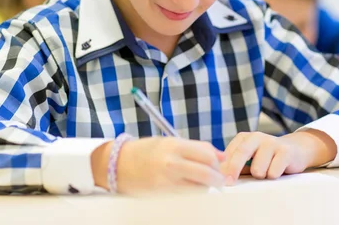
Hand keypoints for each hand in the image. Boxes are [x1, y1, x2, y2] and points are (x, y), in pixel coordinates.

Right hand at [92, 137, 225, 193]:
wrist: (118, 164)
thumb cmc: (145, 151)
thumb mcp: (169, 142)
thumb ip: (195, 148)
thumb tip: (220, 156)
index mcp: (174, 145)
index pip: (207, 154)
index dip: (216, 160)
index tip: (218, 164)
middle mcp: (171, 163)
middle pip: (207, 173)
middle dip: (217, 178)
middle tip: (218, 179)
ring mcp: (167, 181)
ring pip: (199, 189)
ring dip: (204, 187)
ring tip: (199, 183)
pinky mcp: (163, 195)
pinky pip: (186, 197)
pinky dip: (192, 194)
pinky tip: (187, 188)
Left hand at [220, 130, 336, 184]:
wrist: (297, 150)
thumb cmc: (268, 157)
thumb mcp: (251, 157)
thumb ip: (236, 164)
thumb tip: (219, 176)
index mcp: (245, 138)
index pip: (230, 152)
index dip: (223, 166)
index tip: (218, 178)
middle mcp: (257, 137)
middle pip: (241, 153)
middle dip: (233, 169)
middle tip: (229, 182)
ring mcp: (272, 142)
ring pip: (258, 169)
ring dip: (260, 176)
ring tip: (267, 171)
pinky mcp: (286, 151)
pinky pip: (273, 172)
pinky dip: (273, 176)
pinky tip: (278, 170)